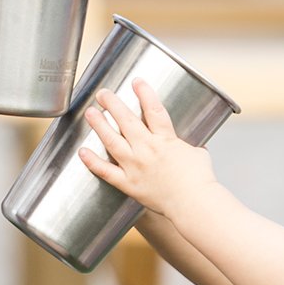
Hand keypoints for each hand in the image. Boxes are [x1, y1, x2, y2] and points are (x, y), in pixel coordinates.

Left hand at [78, 79, 217, 216]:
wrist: (194, 204)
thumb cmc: (200, 180)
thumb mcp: (199, 155)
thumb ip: (192, 147)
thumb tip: (196, 147)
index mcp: (166, 139)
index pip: (153, 109)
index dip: (144, 93)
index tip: (136, 81)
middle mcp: (148, 149)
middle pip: (126, 120)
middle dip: (113, 104)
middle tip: (103, 93)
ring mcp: (135, 166)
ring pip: (112, 141)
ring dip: (100, 125)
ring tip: (90, 113)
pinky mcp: (129, 184)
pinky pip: (106, 172)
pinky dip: (93, 162)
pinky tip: (82, 151)